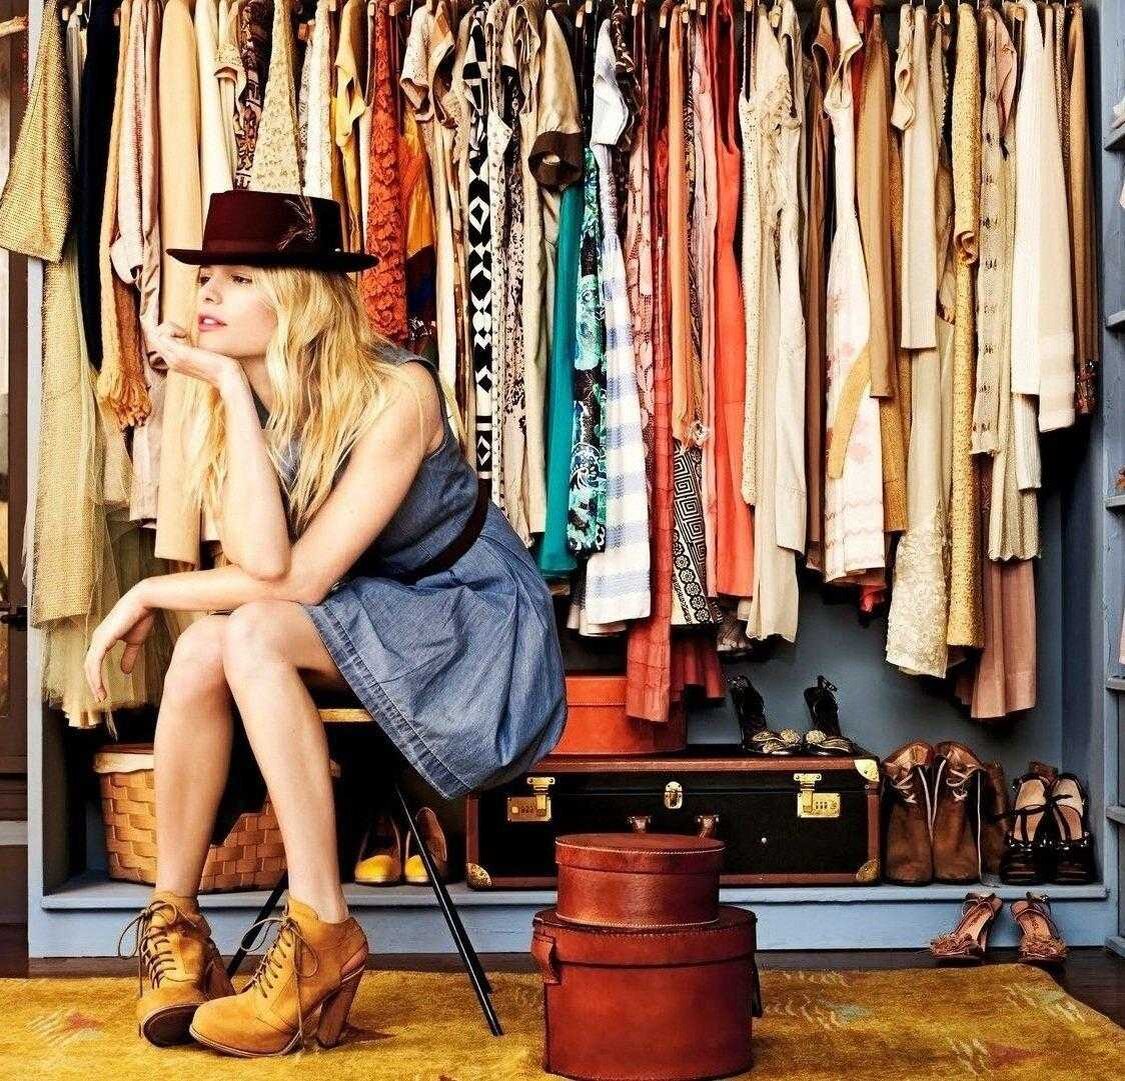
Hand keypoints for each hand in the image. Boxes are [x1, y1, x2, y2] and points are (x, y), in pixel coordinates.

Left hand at [84, 587, 155, 702]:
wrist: (144, 602)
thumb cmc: (141, 617)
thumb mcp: (135, 642)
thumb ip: (128, 656)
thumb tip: (125, 671)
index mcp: (104, 639)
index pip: (95, 662)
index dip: (97, 677)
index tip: (103, 691)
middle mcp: (97, 639)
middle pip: (89, 666)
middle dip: (93, 683)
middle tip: (100, 697)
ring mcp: (98, 639)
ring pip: (89, 667)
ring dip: (94, 683)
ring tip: (100, 696)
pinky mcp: (102, 640)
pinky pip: (95, 663)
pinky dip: (96, 676)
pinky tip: (99, 686)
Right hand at [144, 319, 240, 387]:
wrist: (228, 379)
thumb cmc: (222, 368)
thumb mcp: (205, 358)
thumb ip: (197, 351)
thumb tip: (199, 343)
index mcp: (175, 362)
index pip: (158, 342)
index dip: (166, 332)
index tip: (183, 333)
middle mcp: (171, 361)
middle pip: (153, 337)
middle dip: (164, 327)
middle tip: (183, 332)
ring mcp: (174, 358)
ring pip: (154, 335)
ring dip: (167, 328)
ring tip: (184, 334)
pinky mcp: (180, 354)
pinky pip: (162, 335)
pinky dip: (170, 329)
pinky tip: (184, 334)